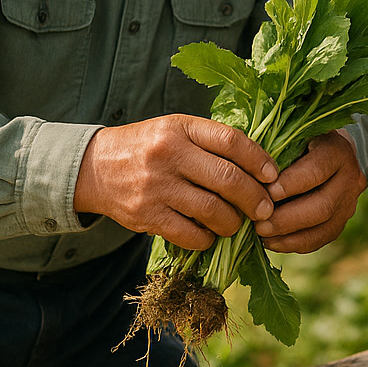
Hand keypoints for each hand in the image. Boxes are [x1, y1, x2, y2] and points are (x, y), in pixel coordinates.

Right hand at [73, 114, 277, 249]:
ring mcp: (156, 187)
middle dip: (254, 198)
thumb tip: (260, 166)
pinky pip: (189, 234)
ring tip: (237, 223)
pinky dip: (207, 238)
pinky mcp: (146, 216)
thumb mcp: (176, 129)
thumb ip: (211, 141)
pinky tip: (210, 234)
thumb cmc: (147, 146)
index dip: (259, 160)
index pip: (231, 141)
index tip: (273, 175)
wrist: (94, 167)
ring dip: (233, 222)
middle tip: (265, 209)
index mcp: (181, 128)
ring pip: (212, 211)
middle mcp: (169, 154)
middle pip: (227, 179)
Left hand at [255, 130, 366, 252]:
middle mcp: (351, 177)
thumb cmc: (301, 140)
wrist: (329, 152)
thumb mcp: (293, 136)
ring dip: (289, 235)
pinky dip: (295, 244)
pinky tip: (272, 242)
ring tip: (262, 235)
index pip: (316, 171)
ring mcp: (350, 202)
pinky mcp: (342, 221)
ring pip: (323, 227)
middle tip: (258, 223)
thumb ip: (277, 152)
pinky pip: (321, 239)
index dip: (290, 184)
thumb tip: (248, 176)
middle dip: (287, 218)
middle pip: (322, 205)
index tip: (264, 192)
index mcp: (338, 150)